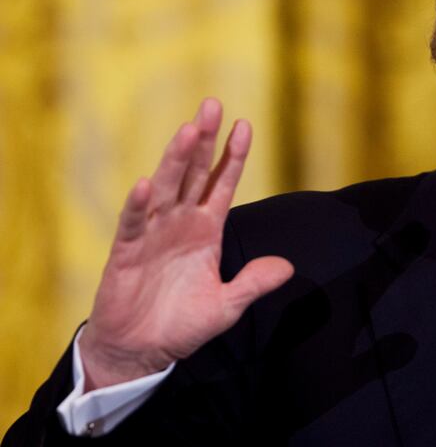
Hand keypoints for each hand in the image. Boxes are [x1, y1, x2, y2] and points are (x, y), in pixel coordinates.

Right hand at [78, 98, 293, 389]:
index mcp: (206, 230)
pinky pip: (132, 224)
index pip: (222, 185)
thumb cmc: (182, 324)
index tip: (246, 125)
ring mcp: (152, 234)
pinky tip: (146, 185)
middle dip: (204, 141)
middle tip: (212, 105)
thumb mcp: (227, 306)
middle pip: (194, 174)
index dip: (233, 156)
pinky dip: (138, 205)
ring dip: (176, 159)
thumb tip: (288, 266)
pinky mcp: (126, 252)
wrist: (141, 351)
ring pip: (166, 188)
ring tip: (188, 130)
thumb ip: (253, 283)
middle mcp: (180, 223)